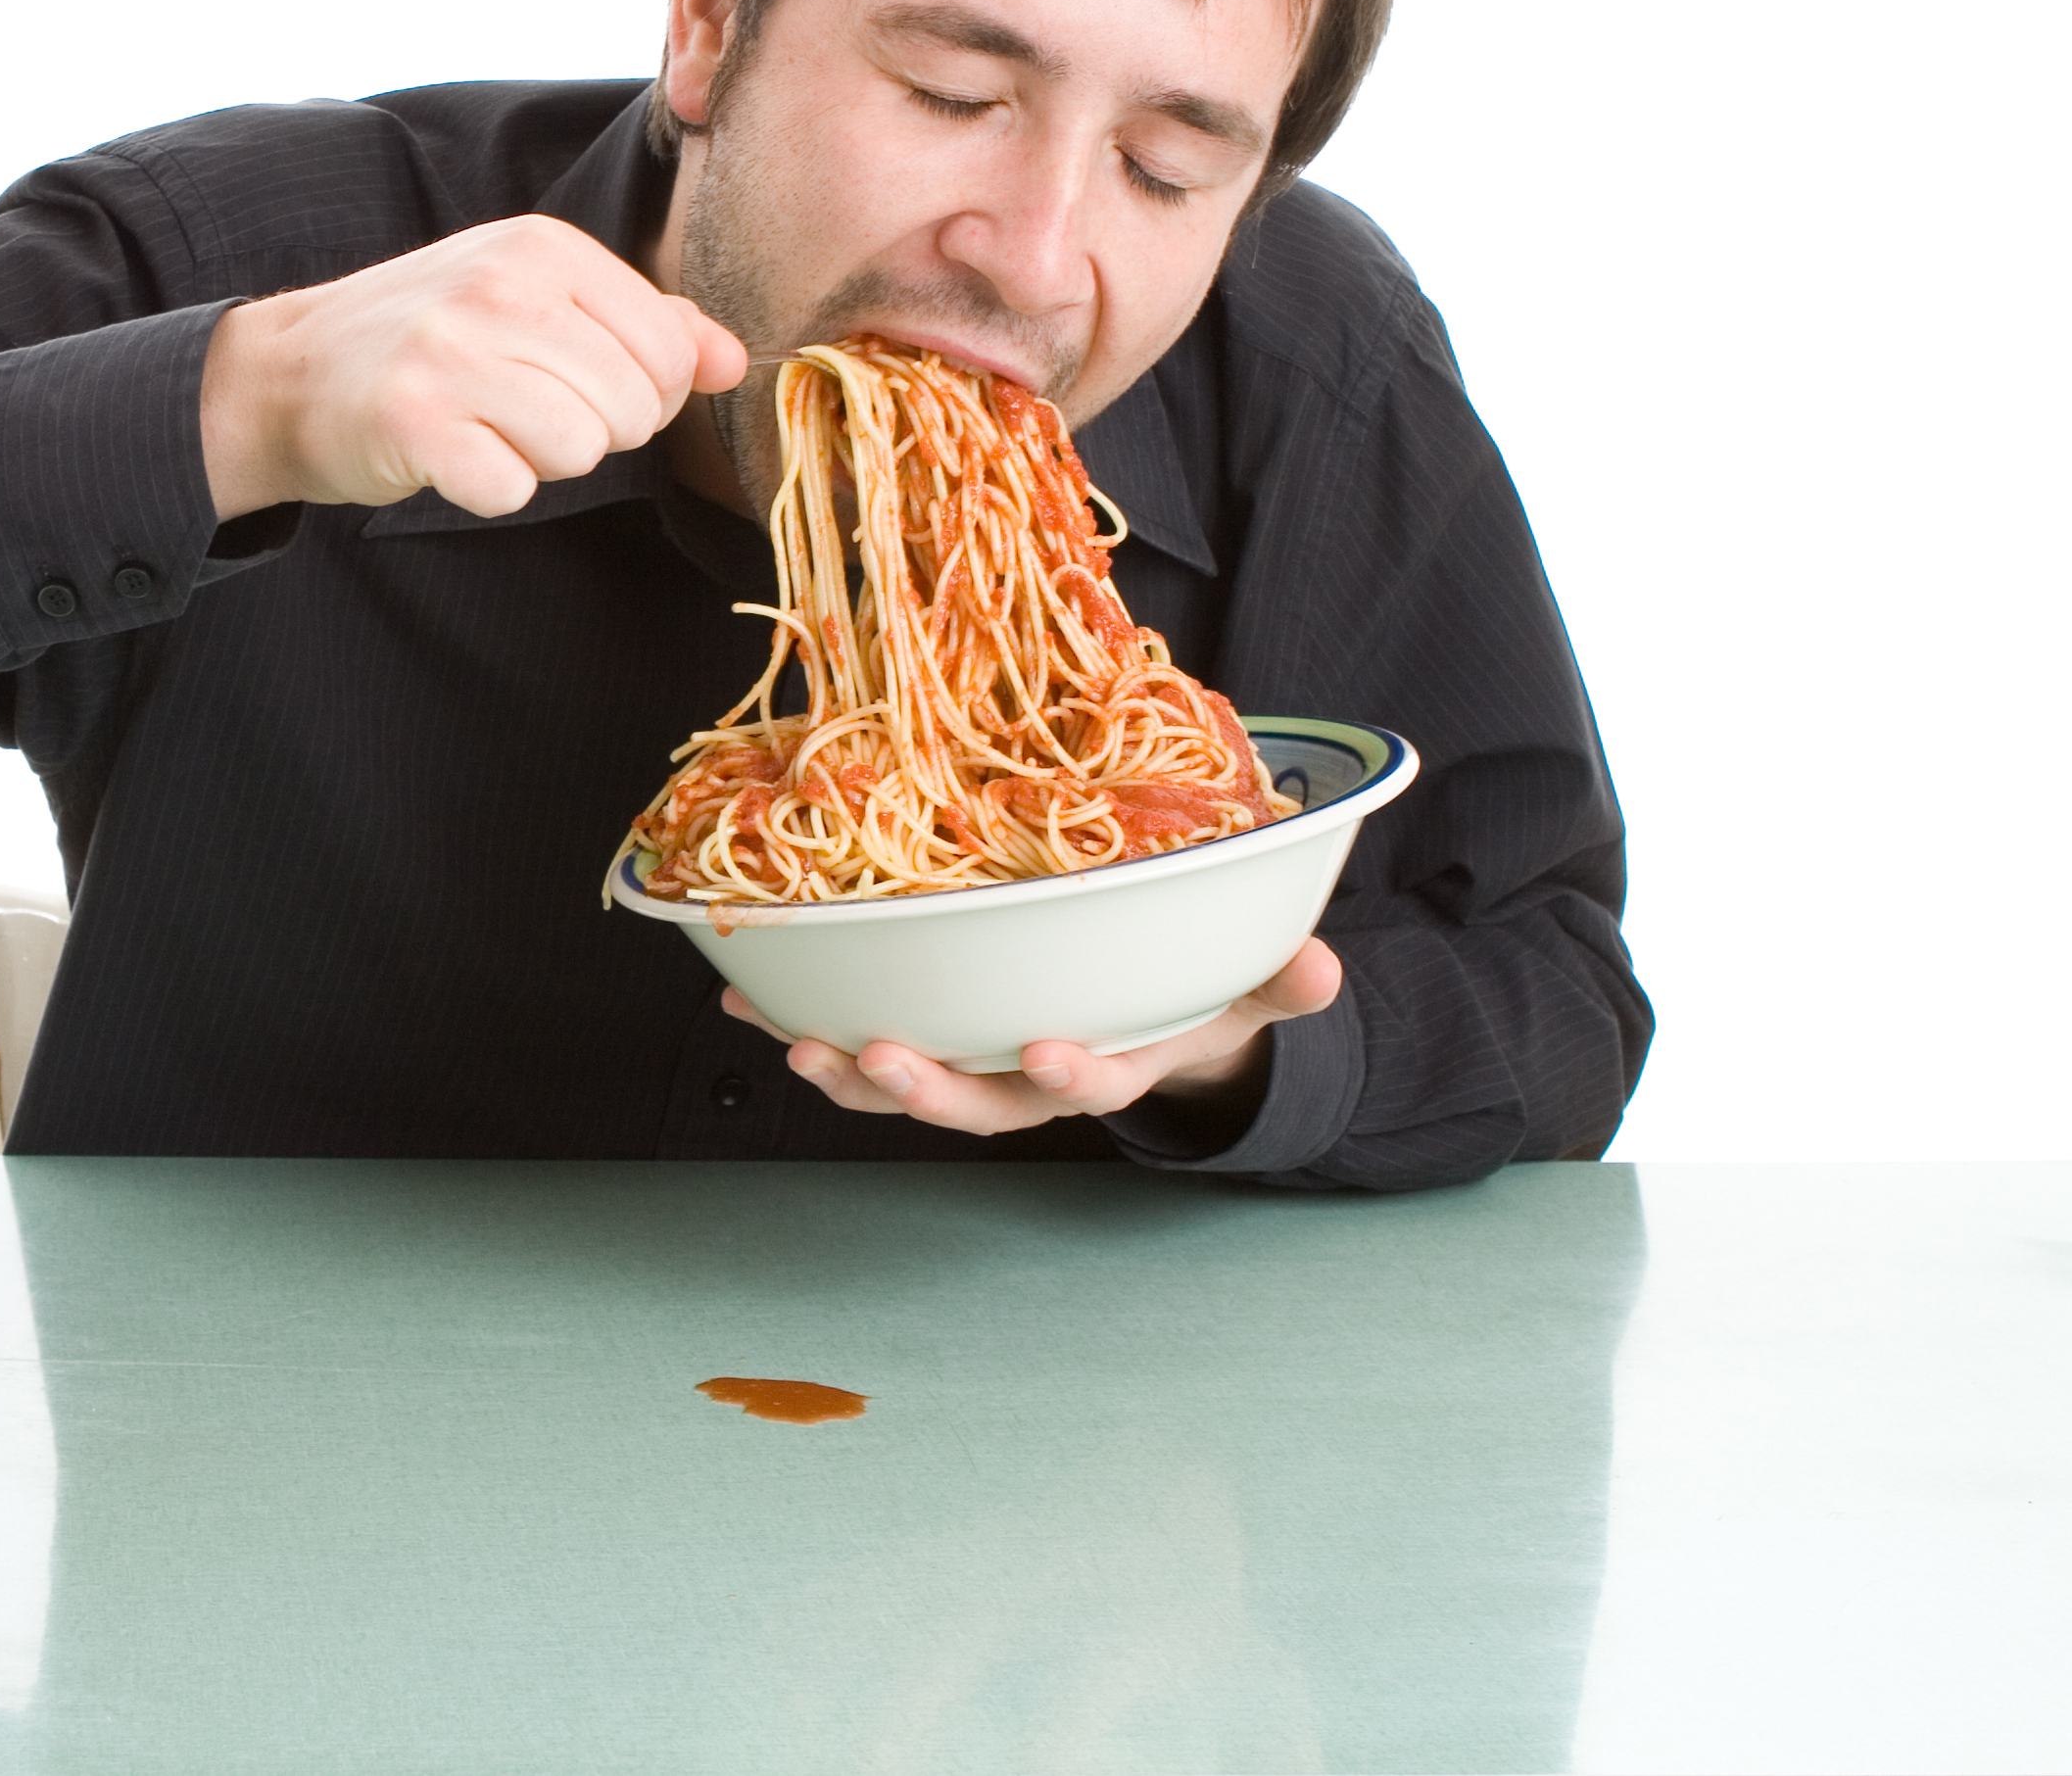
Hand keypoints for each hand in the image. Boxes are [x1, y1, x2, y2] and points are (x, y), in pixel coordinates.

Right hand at [199, 215, 749, 519]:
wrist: (294, 371)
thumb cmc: (434, 339)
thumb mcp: (540, 301)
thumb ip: (647, 324)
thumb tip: (733, 362)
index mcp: (546, 247)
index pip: (668, 352)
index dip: (643, 397)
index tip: (580, 389)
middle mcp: (500, 286)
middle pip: (631, 409)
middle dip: (592, 433)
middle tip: (521, 412)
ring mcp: (451, 351)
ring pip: (579, 451)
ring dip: (540, 461)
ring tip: (487, 428)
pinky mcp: (412, 421)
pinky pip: (511, 489)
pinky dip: (488, 489)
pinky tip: (452, 455)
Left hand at [732, 937, 1341, 1138]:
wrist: (1142, 1016)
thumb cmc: (1194, 993)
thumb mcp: (1246, 988)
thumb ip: (1278, 983)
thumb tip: (1323, 969)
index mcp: (1106, 1062)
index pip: (1086, 1082)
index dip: (1067, 1073)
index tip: (1046, 1050)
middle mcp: (1028, 1078)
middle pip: (973, 1102)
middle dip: (924, 1088)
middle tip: (880, 1057)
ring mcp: (972, 1063)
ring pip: (904, 1086)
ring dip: (847, 1072)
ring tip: (796, 1043)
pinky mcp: (924, 1036)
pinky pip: (854, 1037)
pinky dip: (800, 1020)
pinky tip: (748, 1001)